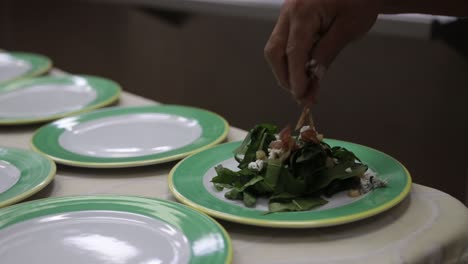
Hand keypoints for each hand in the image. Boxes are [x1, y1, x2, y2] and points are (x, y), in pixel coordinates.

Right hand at [264, 0, 379, 103]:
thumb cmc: (360, 0)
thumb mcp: (348, 29)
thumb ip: (326, 54)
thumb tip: (312, 80)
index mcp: (303, 11)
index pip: (293, 52)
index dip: (296, 77)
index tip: (302, 96)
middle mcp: (289, 11)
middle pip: (274, 51)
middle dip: (284, 76)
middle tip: (301, 94)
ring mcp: (287, 13)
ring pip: (275, 48)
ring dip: (286, 69)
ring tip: (304, 85)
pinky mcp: (291, 17)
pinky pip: (284, 41)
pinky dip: (291, 59)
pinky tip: (304, 69)